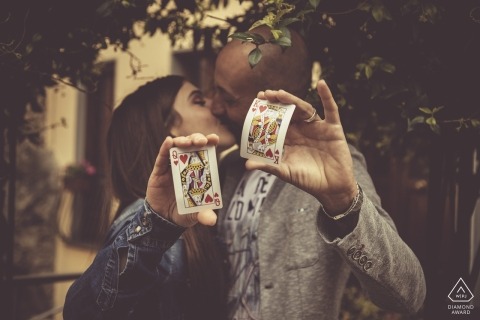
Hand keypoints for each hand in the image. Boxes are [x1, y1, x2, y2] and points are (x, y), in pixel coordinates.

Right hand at [146, 133, 218, 226]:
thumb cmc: (183, 212)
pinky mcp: (159, 171)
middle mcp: (186, 166)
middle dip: (197, 139)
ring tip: (187, 143)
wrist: (163, 220)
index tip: (215, 138)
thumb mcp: (195, 214)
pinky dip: (165, 148)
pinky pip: (162, 157)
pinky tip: (169, 141)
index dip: (209, 143)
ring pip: (177, 148)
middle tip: (202, 141)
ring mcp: (172, 167)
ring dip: (183, 141)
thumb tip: (212, 221)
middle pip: (192, 146)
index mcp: (198, 172)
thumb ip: (204, 215)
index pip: (205, 153)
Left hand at [246, 80, 356, 213]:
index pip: (276, 121)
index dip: (267, 112)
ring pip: (304, 109)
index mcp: (290, 139)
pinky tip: (322, 84)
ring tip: (280, 93)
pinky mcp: (333, 128)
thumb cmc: (308, 180)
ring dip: (292, 99)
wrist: (332, 188)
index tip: (256, 102)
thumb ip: (269, 166)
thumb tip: (246, 165)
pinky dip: (327, 96)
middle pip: (288, 111)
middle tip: (264, 94)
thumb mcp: (286, 172)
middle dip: (276, 102)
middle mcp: (302, 130)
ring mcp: (317, 128)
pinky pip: (331, 110)